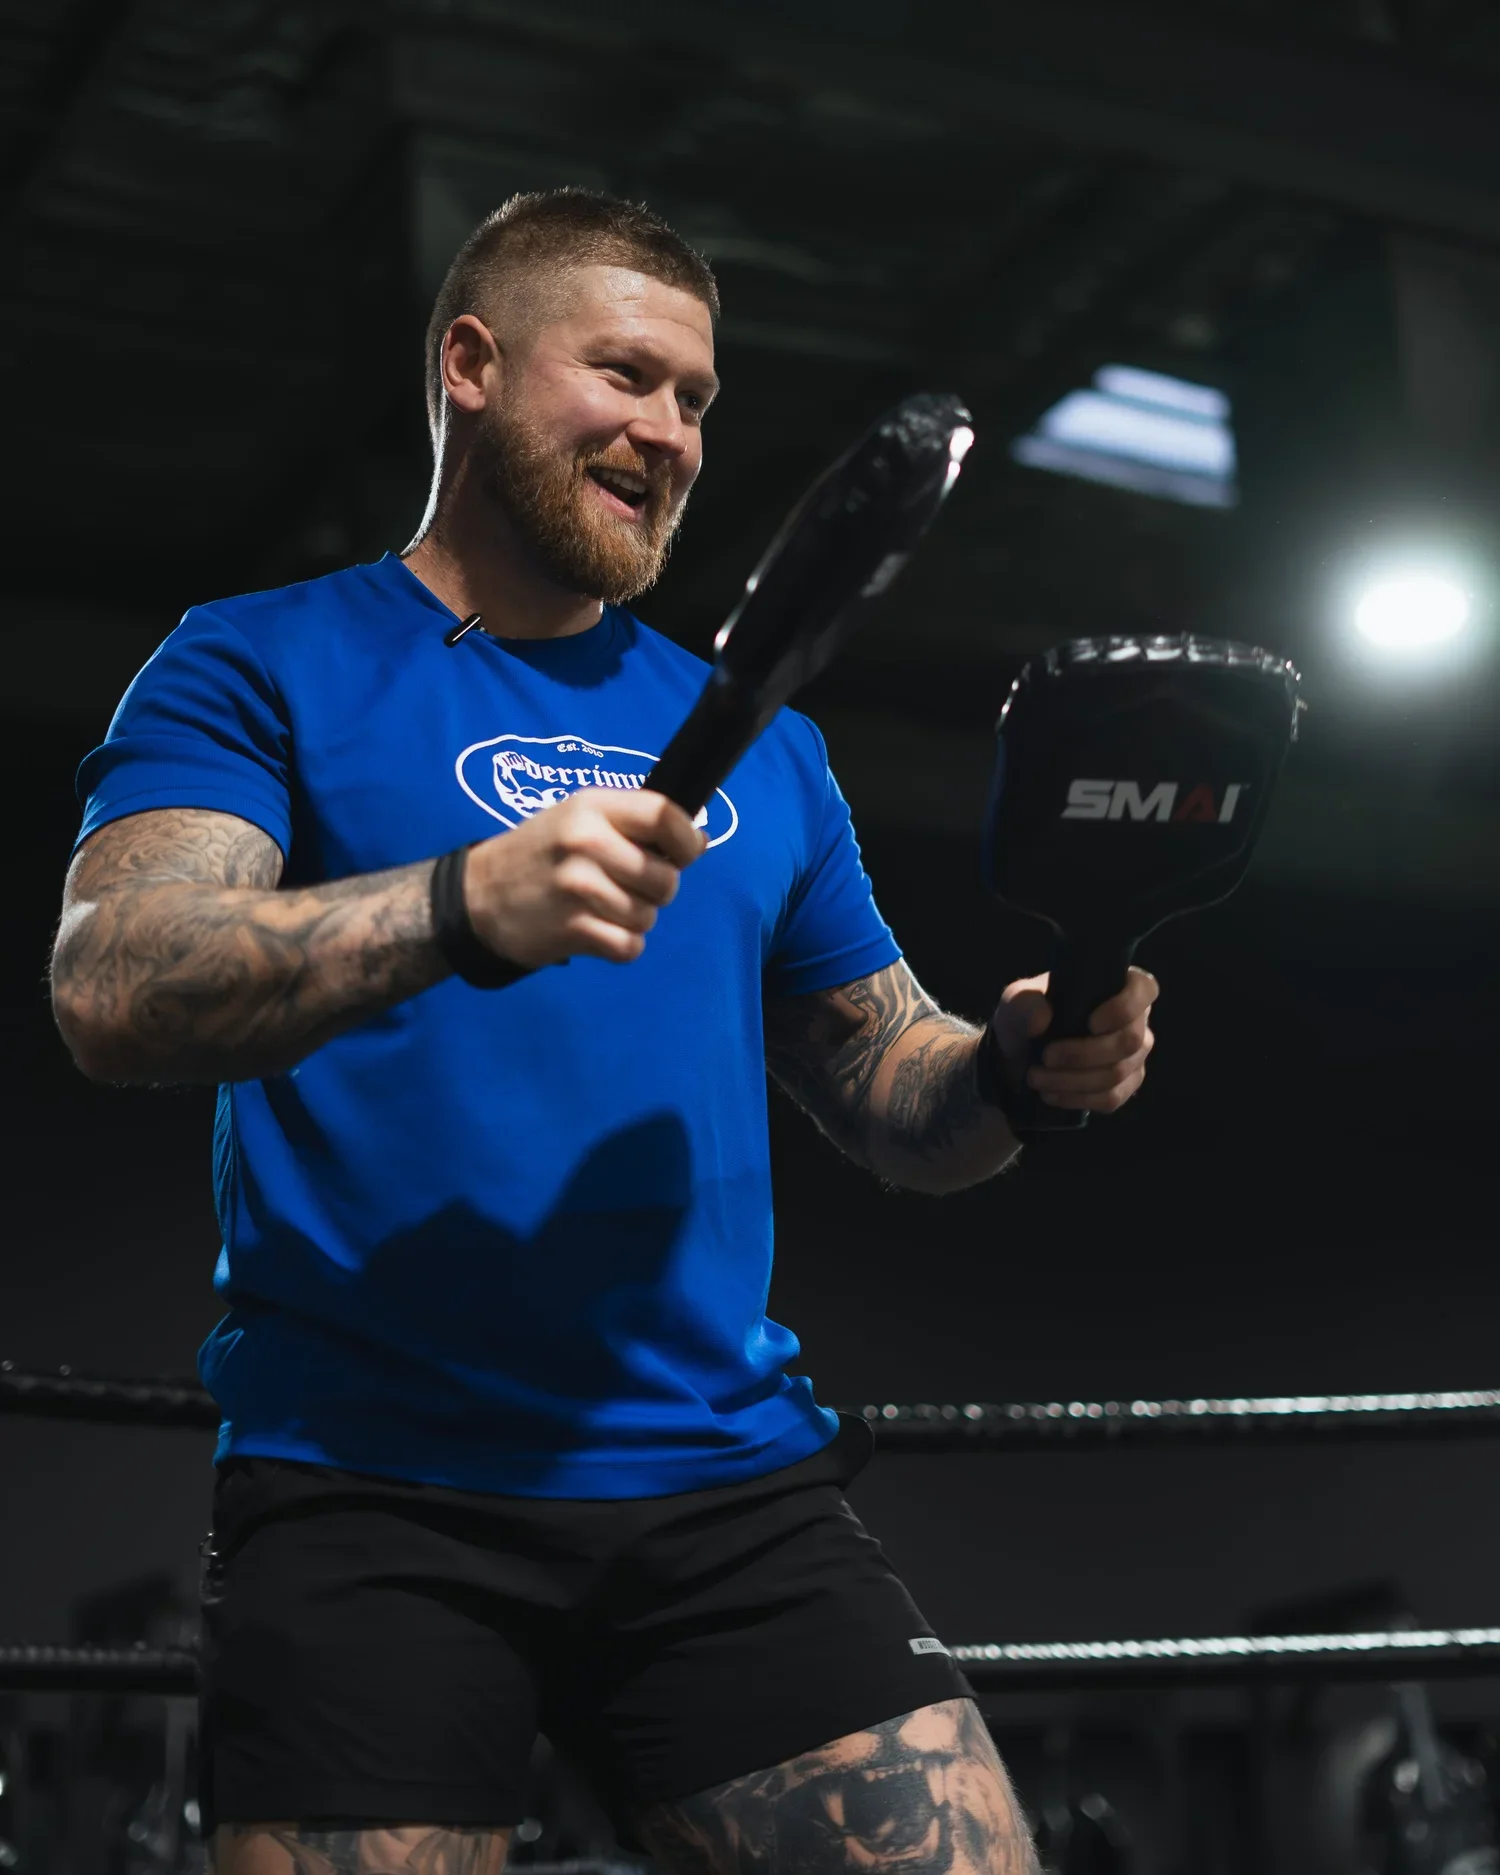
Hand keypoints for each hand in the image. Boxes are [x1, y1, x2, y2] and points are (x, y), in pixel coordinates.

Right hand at [463, 790, 706, 967]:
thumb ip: (632, 824)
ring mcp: (578, 887)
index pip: (664, 815)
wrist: (476, 897)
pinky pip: (629, 946)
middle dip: (657, 890)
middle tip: (627, 887)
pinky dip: (620, 945)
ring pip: (649, 916)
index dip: (687, 840)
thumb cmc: (539, 854)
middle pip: (666, 878)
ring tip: (602, 908)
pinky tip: (596, 931)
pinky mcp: (573, 929)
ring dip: (634, 919)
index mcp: (591, 807)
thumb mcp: (576, 819)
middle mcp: (585, 842)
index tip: (685, 852)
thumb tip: (698, 842)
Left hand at [992, 966, 1158, 1112]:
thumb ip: (1024, 1004)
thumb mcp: (1016, 1002)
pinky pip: (1112, 1097)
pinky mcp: (1126, 1085)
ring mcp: (1135, 1055)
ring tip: (1037, 1078)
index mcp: (1118, 988)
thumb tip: (1040, 1020)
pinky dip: (1078, 1098)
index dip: (1125, 1008)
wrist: (1021, 1054)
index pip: (1144, 990)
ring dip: (1073, 1080)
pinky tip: (1053, 1094)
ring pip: (1117, 1073)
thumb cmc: (1028, 1017)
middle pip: (1130, 1041)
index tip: (1091, 1023)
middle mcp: (1136, 1020)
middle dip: (1083, 1054)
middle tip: (1046, 1057)